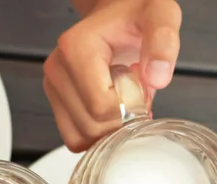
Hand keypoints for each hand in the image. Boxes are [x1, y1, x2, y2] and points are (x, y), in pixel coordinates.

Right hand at [44, 0, 181, 150]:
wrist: (120, 13)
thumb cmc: (137, 15)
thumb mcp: (160, 16)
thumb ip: (163, 42)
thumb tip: (157, 78)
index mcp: (76, 48)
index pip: (101, 106)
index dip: (131, 108)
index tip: (144, 85)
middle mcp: (57, 69)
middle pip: (91, 125)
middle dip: (122, 119)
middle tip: (136, 91)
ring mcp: (53, 87)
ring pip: (81, 136)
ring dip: (110, 127)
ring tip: (123, 96)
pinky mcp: (56, 101)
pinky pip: (75, 137)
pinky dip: (98, 133)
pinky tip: (112, 108)